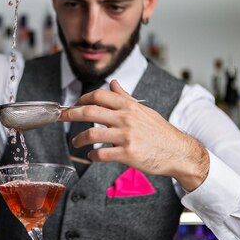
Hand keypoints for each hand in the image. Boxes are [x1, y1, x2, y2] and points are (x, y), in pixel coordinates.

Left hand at [58, 80, 208, 190]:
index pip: (99, 95)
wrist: (179, 152)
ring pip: (91, 134)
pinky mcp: (128, 154)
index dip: (82, 99)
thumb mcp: (144, 111)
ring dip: (78, 139)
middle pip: (89, 112)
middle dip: (70, 114)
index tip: (73, 104)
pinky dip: (92, 156)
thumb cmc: (161, 132)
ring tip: (76, 142)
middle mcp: (126, 118)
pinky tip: (91, 156)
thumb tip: (113, 83)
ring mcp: (126, 136)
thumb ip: (126, 97)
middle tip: (60, 117)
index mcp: (129, 106)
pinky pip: (101, 154)